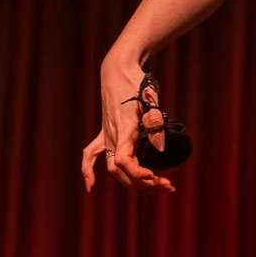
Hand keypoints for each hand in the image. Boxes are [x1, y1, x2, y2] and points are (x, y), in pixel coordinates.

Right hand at [80, 52, 174, 194]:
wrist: (119, 70)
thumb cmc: (137, 84)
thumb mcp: (150, 101)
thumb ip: (154, 124)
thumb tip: (160, 149)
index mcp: (124, 130)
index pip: (124, 162)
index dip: (137, 174)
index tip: (155, 176)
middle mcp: (112, 136)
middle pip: (122, 170)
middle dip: (143, 183)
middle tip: (167, 185)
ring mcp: (107, 135)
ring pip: (113, 168)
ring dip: (131, 181)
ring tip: (153, 186)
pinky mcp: (105, 133)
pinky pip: (91, 155)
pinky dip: (88, 170)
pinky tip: (90, 186)